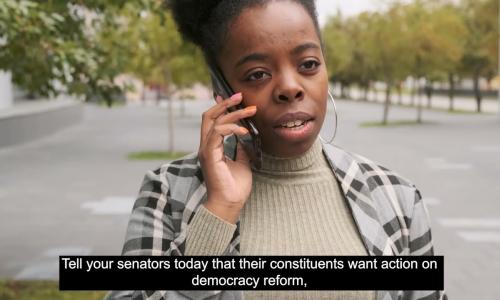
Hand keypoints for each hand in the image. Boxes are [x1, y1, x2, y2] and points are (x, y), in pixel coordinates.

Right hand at [198, 93, 256, 223]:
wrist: (230, 204)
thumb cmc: (235, 187)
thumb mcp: (242, 162)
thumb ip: (240, 149)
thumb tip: (245, 139)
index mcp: (212, 147)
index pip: (212, 120)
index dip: (221, 107)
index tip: (236, 98)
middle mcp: (206, 146)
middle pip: (209, 116)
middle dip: (225, 103)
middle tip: (240, 95)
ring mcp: (206, 150)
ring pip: (214, 121)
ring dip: (233, 113)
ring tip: (250, 111)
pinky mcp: (210, 155)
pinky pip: (218, 133)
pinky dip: (231, 128)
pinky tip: (244, 131)